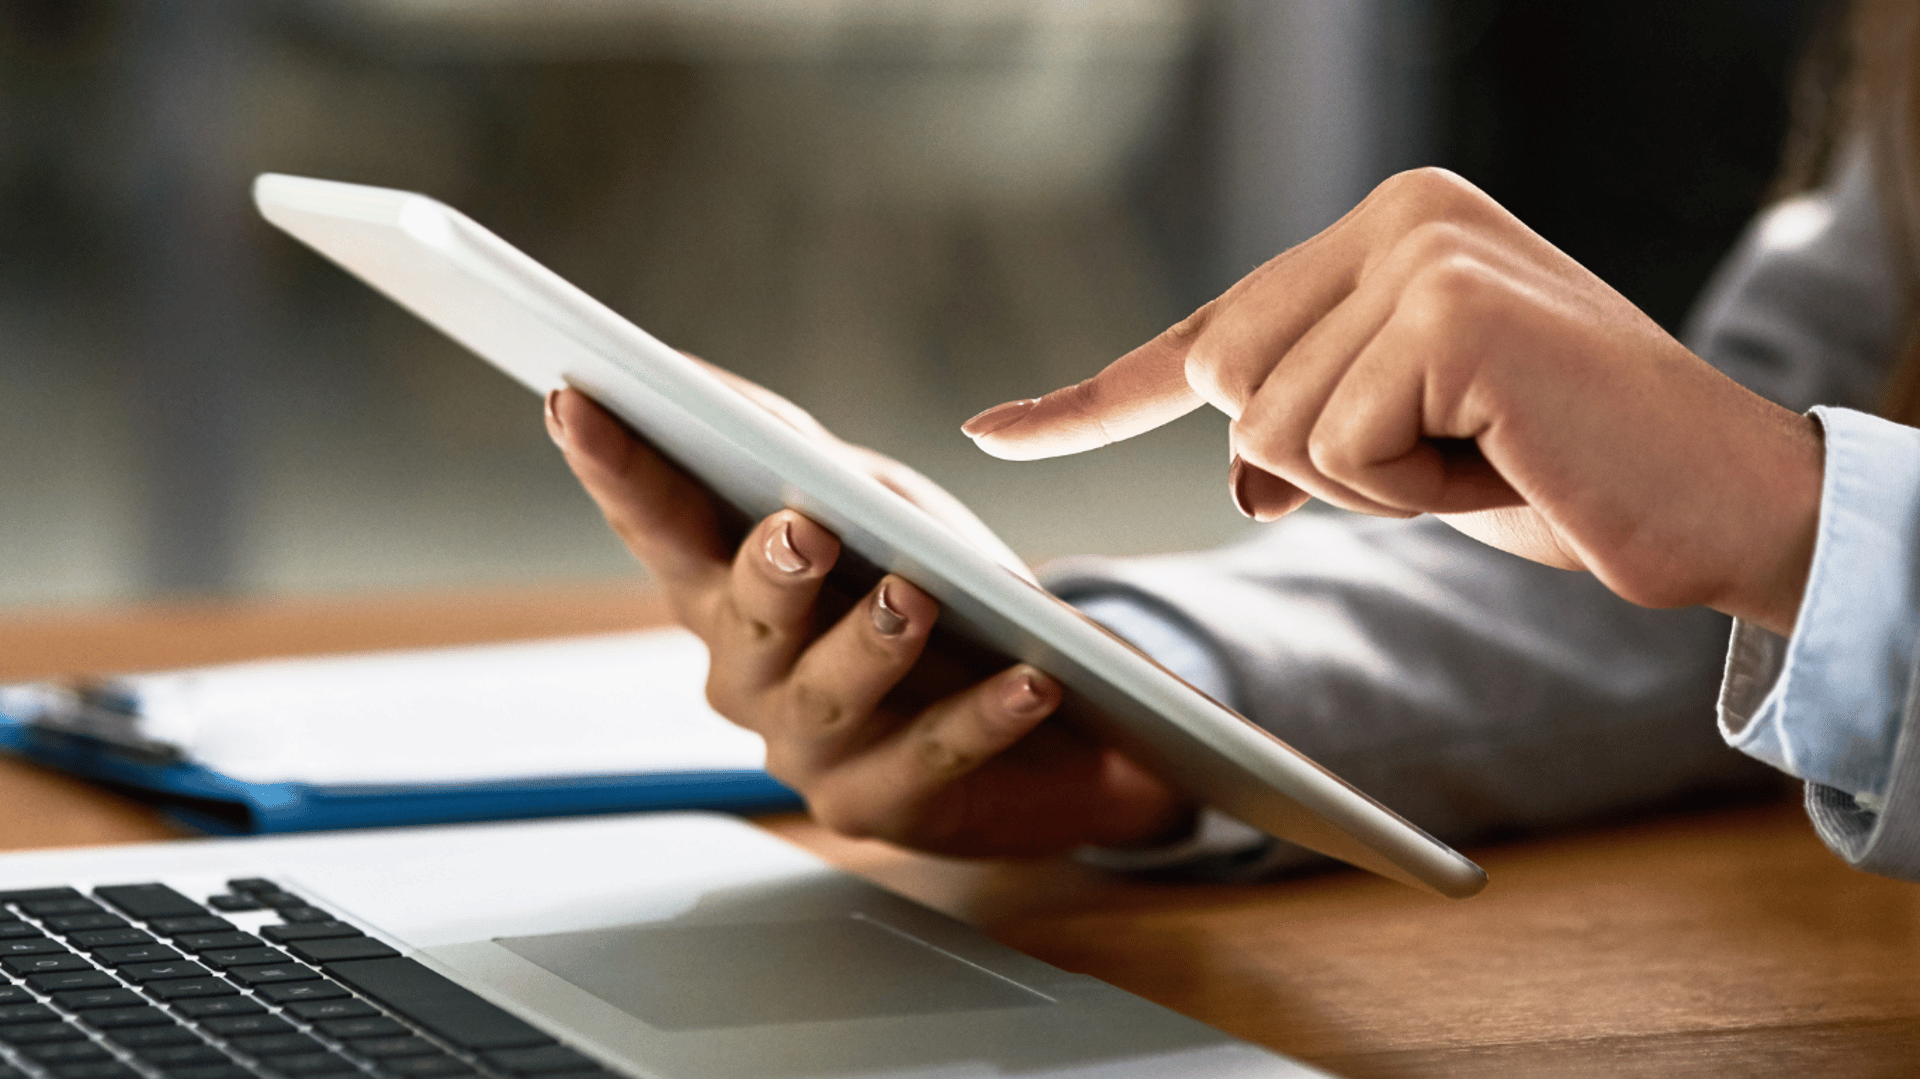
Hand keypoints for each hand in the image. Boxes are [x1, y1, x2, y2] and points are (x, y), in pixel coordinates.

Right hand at [546, 385, 1189, 854]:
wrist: (1054, 723)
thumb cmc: (944, 597)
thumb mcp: (883, 510)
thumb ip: (802, 457)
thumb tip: (707, 388)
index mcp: (726, 588)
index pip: (657, 522)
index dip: (615, 468)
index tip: (573, 399)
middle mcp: (747, 673)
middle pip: (742, 617)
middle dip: (770, 572)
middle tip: (802, 529)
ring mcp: (808, 746)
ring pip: (829, 692)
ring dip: (871, 641)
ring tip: (917, 597)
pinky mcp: (882, 808)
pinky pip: (930, 758)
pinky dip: (980, 716)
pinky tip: (1028, 682)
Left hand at [963, 168, 1822, 636]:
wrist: (1719, 503)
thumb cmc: (1567, 472)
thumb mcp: (1408, 451)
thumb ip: (1309, 434)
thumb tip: (1236, 469)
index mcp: (1383, 230)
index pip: (1205, 330)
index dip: (1092, 399)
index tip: (994, 432)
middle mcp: (1399, 216)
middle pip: (1224, 380)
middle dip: (1312, 462)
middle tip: (1451, 453)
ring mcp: (1423, 253)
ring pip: (1272, 427)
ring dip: (1370, 485)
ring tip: (1486, 450)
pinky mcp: (1450, 311)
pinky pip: (1333, 453)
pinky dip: (1407, 493)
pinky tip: (1503, 453)